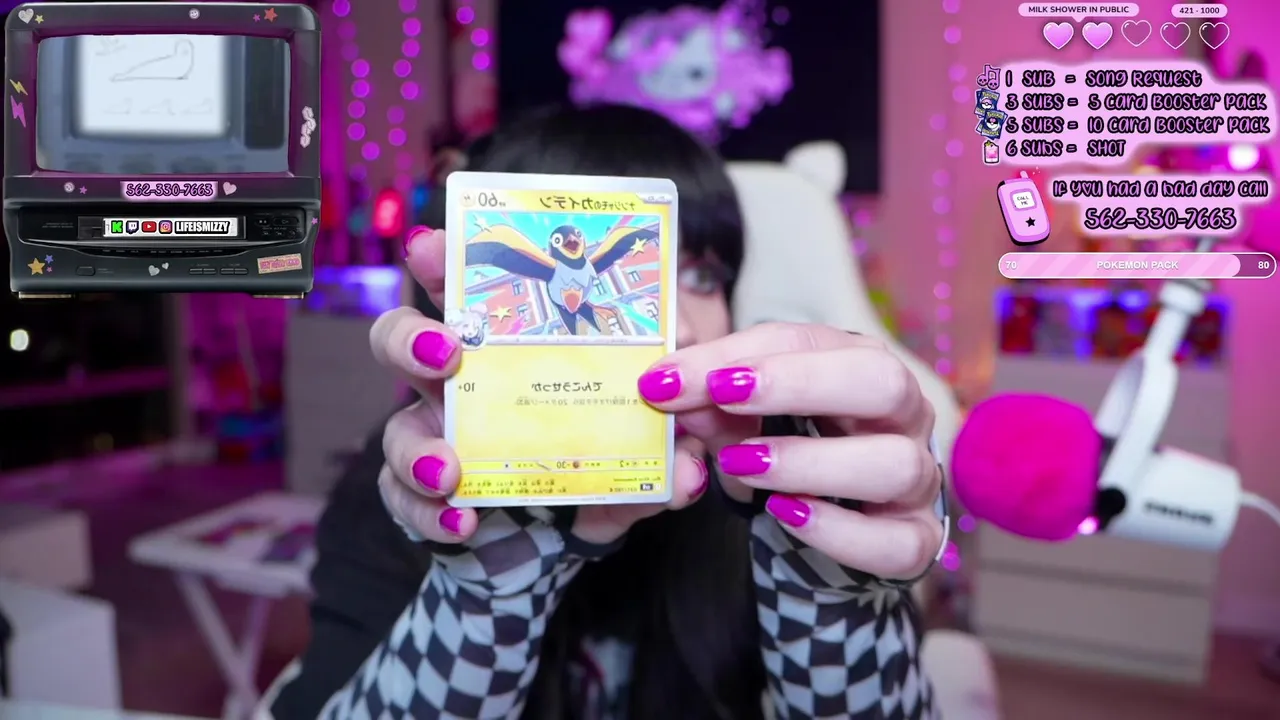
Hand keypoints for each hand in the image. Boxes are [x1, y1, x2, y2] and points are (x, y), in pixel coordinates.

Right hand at [372, 229, 708, 546]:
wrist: (577, 527)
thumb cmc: (604, 452)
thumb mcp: (647, 436)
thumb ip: (672, 439)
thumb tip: (691, 463)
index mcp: (506, 344)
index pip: (464, 288)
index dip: (441, 262)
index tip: (433, 245)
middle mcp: (459, 384)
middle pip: (401, 340)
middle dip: (410, 338)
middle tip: (446, 354)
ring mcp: (435, 439)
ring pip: (395, 429)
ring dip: (418, 448)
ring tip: (451, 472)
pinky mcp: (426, 497)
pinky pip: (406, 502)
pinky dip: (428, 514)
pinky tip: (462, 521)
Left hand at [637, 323, 943, 579]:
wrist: (825, 524)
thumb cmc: (786, 447)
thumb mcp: (739, 419)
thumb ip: (708, 403)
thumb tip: (668, 388)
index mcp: (858, 363)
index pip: (806, 341)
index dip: (738, 354)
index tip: (672, 378)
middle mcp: (902, 414)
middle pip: (882, 381)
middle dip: (800, 384)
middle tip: (724, 396)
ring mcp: (917, 479)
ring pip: (894, 464)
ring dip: (812, 462)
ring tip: (742, 466)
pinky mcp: (914, 540)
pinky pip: (895, 542)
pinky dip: (837, 530)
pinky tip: (786, 515)